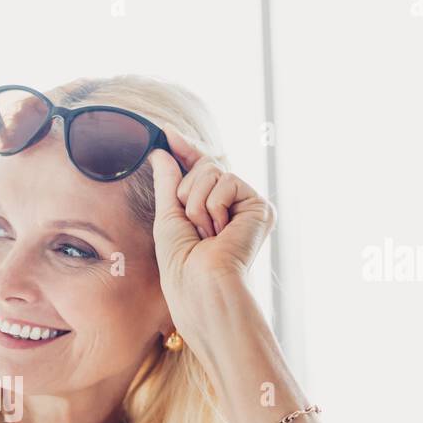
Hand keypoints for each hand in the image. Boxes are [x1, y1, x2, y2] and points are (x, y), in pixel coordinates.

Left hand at [147, 128, 275, 303]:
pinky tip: (220, 231)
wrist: (201, 289)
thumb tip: (161, 152)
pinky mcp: (260, 208)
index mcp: (212, 211)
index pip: (199, 171)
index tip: (165, 132)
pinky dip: (213, 205)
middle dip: (186, 192)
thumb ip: (168, 184)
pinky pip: (228, 181)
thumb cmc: (182, 267)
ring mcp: (248, 206)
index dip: (184, 150)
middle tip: (193, 227)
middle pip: (204, 166)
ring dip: (196, 203)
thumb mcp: (168, 218)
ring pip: (212, 171)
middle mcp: (234, 206)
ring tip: (206, 234)